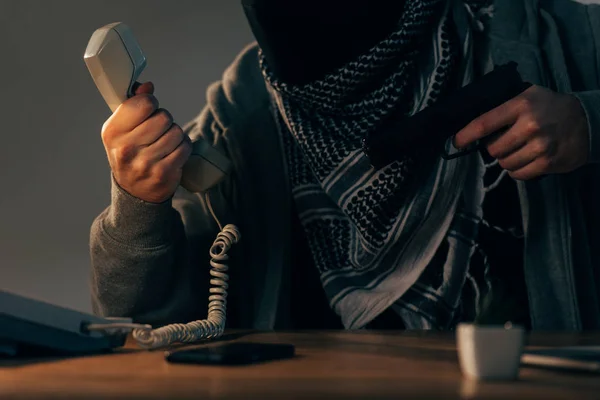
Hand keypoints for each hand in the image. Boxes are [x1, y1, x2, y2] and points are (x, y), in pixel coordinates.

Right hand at [101, 82, 192, 202]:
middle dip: (165, 120)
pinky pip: (185, 147)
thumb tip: (148, 86)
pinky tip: (173, 151)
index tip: (148, 111)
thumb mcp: (122, 129)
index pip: (144, 103)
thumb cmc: (130, 153)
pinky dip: (183, 146)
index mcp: (112, 131)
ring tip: (165, 142)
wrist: (134, 191)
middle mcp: (126, 148)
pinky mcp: (163, 173)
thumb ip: (133, 104)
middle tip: (158, 130)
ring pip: (176, 132)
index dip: (151, 104)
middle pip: (164, 117)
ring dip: (175, 134)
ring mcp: (145, 163)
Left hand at [454, 85, 588, 179]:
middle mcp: (530, 125)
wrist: (588, 121)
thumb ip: (503, 106)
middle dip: (493, 148)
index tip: (456, 142)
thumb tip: (473, 121)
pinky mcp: (548, 163)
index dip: (466, 135)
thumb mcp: (528, 96)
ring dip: (506, 160)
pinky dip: (517, 170)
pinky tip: (525, 160)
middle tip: (503, 142)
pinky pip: (518, 174)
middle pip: (492, 149)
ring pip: (504, 163)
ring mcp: (540, 146)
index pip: (484, 123)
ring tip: (517, 150)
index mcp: (520, 105)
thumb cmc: (550, 107)